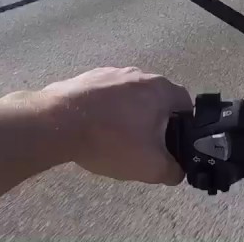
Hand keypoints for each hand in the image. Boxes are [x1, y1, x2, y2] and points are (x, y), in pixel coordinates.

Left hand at [37, 67, 191, 183]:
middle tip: (143, 145)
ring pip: (129, 96)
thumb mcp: (149, 167)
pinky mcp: (86, 77)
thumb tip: (177, 170)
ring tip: (113, 138)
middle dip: (153, 121)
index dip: (184, 126)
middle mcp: (139, 74)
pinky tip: (92, 128)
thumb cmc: (111, 140)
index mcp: (161, 89)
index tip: (172, 143)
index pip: (186, 104)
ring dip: (127, 114)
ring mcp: (110, 72)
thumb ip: (172, 170)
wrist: (57, 124)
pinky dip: (103, 110)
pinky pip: (104, 95)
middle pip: (156, 99)